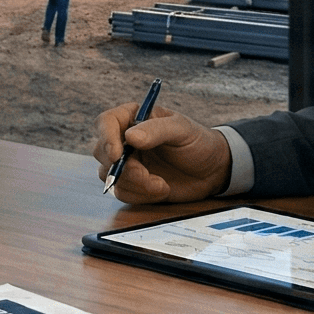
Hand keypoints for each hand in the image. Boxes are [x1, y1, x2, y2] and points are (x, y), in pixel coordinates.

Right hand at [90, 105, 230, 204]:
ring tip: (162, 185)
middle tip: (146, 176)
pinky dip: (140, 195)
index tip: (116, 155)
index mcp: (133, 118)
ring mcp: (127, 162)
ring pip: (109, 175)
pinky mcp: (133, 184)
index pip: (106, 122)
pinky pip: (122, 192)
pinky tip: (162, 190)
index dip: (106, 138)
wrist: (211, 170)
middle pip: (102, 152)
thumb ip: (157, 130)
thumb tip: (130, 137)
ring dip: (135, 184)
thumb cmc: (198, 142)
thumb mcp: (182, 130)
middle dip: (123, 168)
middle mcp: (125, 139)